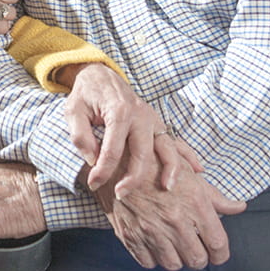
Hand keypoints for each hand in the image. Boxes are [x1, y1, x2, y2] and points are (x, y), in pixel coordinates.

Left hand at [60, 63, 201, 195]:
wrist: (100, 75)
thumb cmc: (86, 94)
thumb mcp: (72, 111)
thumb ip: (80, 135)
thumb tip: (92, 159)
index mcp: (119, 111)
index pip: (112, 150)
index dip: (102, 171)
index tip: (93, 184)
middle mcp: (140, 115)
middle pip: (143, 153)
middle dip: (134, 178)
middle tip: (121, 195)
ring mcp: (152, 119)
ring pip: (167, 147)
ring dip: (170, 169)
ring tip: (166, 189)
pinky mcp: (157, 123)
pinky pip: (176, 141)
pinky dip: (187, 156)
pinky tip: (197, 171)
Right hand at [90, 156, 245, 270]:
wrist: (115, 159)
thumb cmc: (155, 163)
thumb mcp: (189, 173)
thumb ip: (215, 196)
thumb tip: (239, 207)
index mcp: (194, 202)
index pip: (218, 244)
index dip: (221, 254)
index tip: (218, 253)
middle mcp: (174, 219)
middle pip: (197, 260)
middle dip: (200, 257)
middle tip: (196, 248)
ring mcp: (150, 230)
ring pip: (173, 264)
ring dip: (177, 258)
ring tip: (175, 246)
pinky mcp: (130, 235)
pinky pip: (148, 262)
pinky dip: (154, 257)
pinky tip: (156, 244)